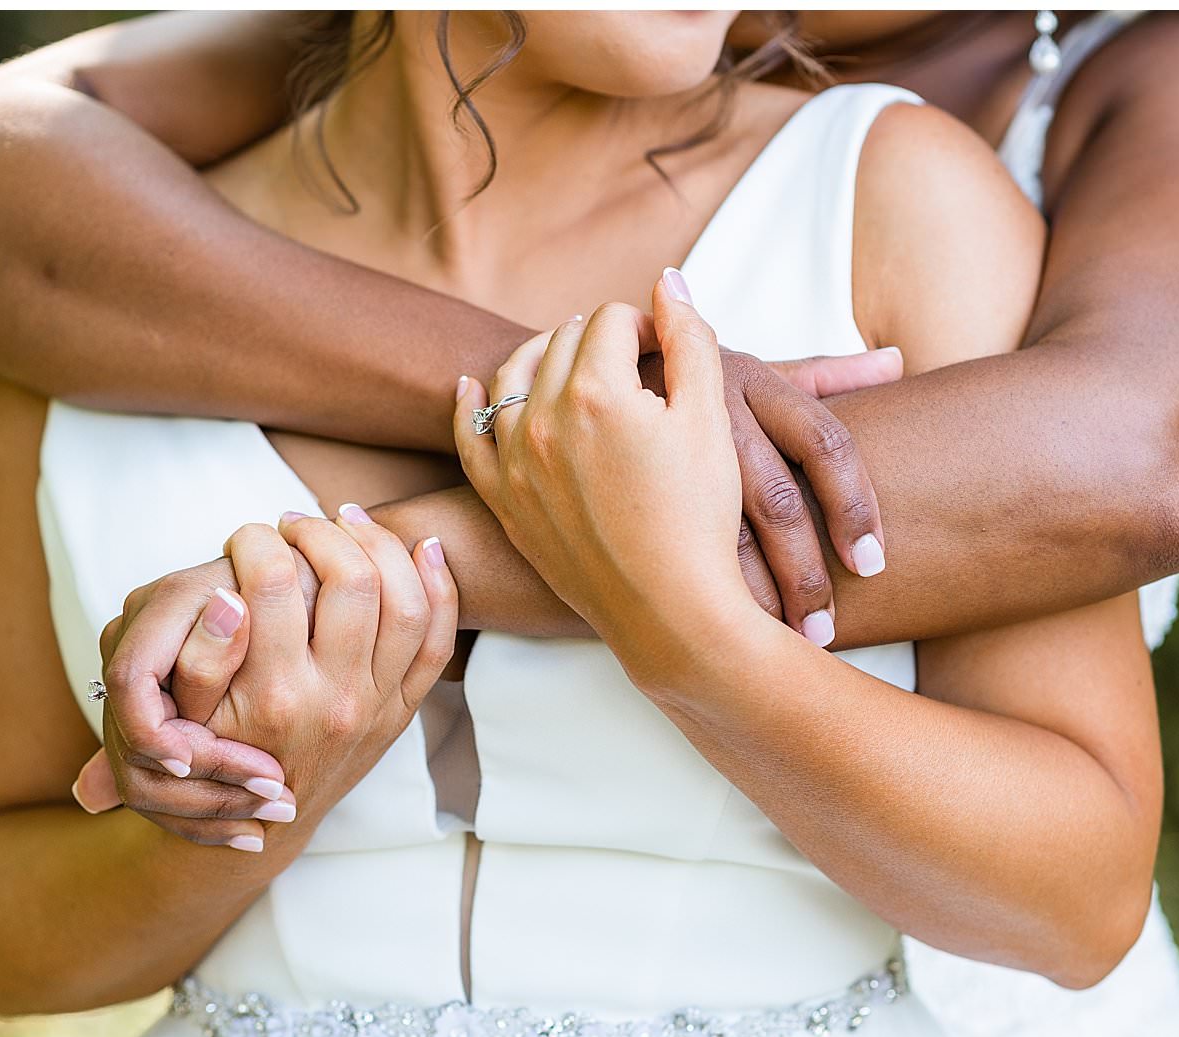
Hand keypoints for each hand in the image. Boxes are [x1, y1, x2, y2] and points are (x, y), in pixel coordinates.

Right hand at [83, 510, 457, 848]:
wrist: (266, 820)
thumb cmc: (218, 758)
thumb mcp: (187, 718)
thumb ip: (201, 657)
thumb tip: (226, 594)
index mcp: (274, 695)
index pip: (271, 584)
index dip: (256, 541)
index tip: (246, 535)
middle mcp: (335, 699)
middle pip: (352, 581)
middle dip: (322, 532)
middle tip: (296, 522)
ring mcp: (378, 705)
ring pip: (405, 602)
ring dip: (381, 546)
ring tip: (346, 522)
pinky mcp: (404, 709)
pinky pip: (438, 641)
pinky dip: (440, 588)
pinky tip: (423, 549)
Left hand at [455, 270, 751, 672]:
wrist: (670, 612)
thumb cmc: (699, 519)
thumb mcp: (709, 421)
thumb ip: (690, 341)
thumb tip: (669, 281)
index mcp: (597, 391)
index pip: (613, 320)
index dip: (649, 326)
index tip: (672, 352)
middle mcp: (543, 419)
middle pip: (564, 341)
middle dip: (602, 339)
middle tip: (637, 362)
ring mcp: (515, 462)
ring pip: (511, 378)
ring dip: (543, 358)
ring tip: (573, 362)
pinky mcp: (504, 500)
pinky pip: (470, 438)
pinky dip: (469, 405)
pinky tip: (471, 387)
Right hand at [637, 342, 899, 642]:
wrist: (576, 371)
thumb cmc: (683, 379)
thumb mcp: (749, 369)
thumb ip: (825, 373)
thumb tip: (897, 363)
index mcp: (756, 381)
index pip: (825, 443)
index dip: (854, 506)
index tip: (872, 564)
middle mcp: (713, 411)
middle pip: (776, 499)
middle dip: (804, 571)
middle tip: (825, 628)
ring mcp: (662, 447)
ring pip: (720, 530)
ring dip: (756, 593)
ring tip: (783, 641)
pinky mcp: (622, 479)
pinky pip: (667, 542)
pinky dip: (699, 588)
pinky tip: (720, 627)